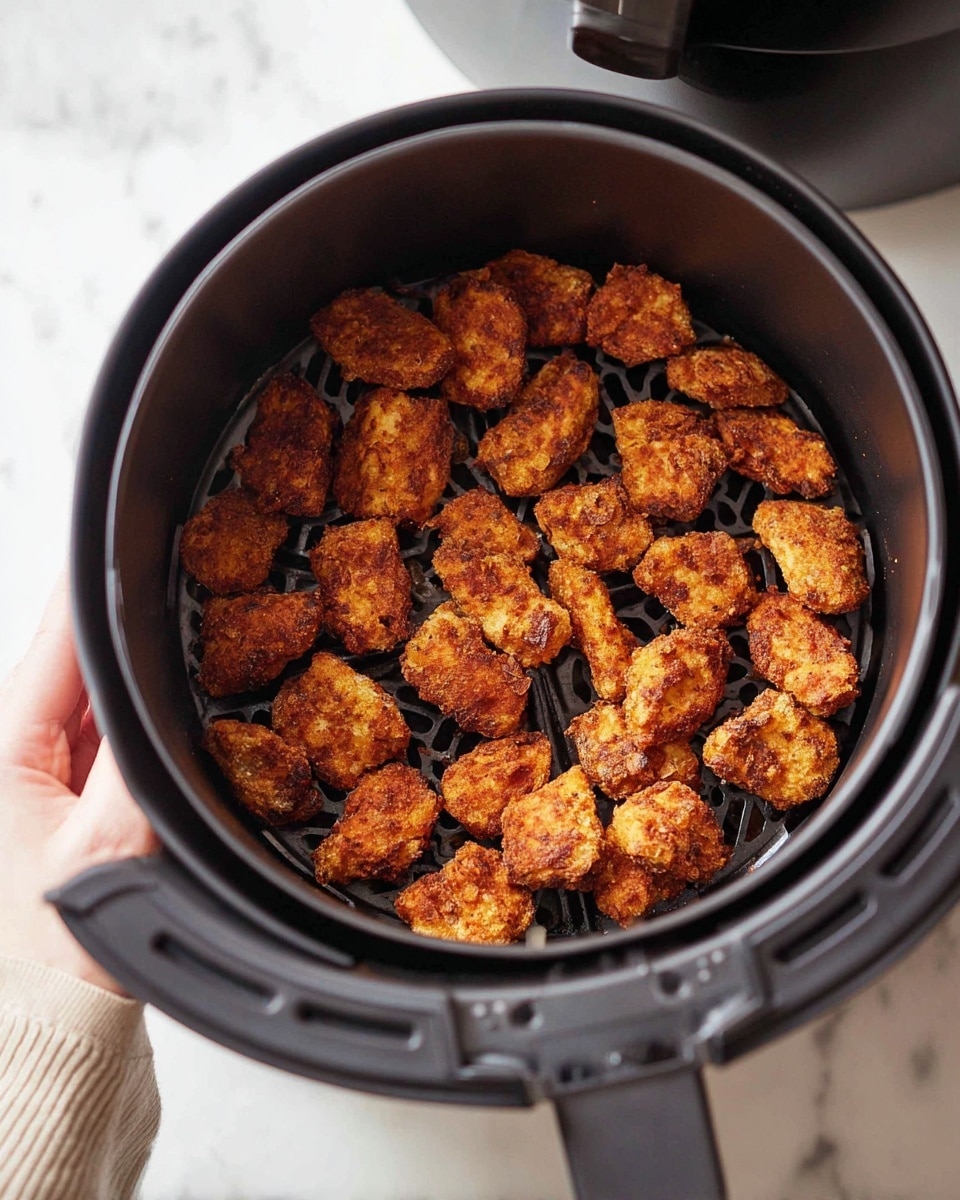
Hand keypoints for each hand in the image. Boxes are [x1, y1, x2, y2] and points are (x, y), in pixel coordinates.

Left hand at [0, 573, 158, 993]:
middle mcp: (13, 756)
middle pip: (77, 667)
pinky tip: (167, 721)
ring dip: (134, 685)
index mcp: (1, 753)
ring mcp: (39, 776)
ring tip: (181, 655)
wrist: (56, 1013)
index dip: (90, 594)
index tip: (120, 547)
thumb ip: (140, 766)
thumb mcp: (106, 847)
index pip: (53, 647)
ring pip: (95, 703)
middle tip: (178, 600)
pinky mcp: (66, 798)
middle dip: (127, 637)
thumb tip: (166, 701)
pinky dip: (136, 727)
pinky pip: (107, 740)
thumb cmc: (53, 948)